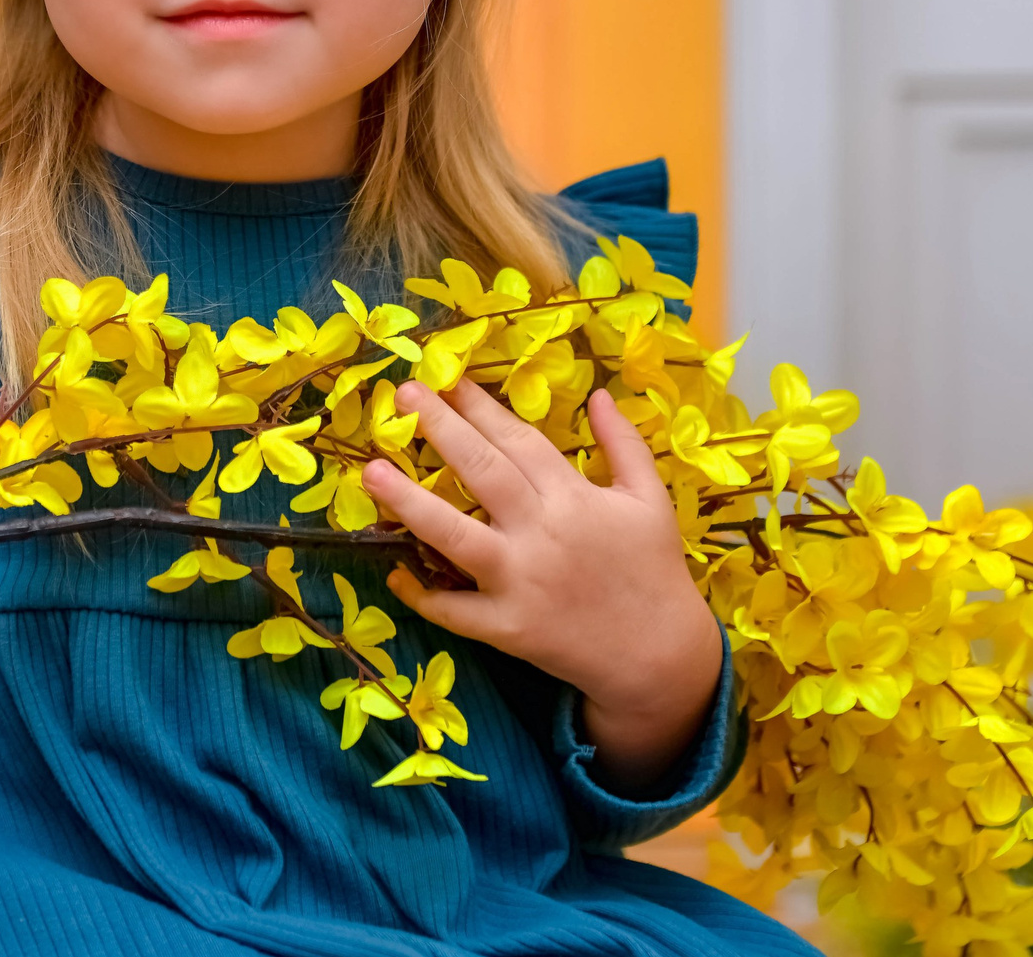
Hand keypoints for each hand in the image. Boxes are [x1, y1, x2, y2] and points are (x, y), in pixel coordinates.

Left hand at [362, 381, 724, 791]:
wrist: (661, 657)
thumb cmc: (653, 569)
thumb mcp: (650, 498)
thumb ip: (623, 443)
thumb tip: (600, 393)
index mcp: (574, 497)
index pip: (517, 440)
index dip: (480, 406)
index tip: (447, 377)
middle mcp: (541, 533)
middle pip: (481, 471)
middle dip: (440, 427)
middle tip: (404, 393)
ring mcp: (520, 582)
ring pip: (455, 536)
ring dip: (409, 502)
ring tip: (370, 472)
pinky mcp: (508, 628)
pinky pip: (455, 610)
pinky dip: (423, 594)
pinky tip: (394, 570)